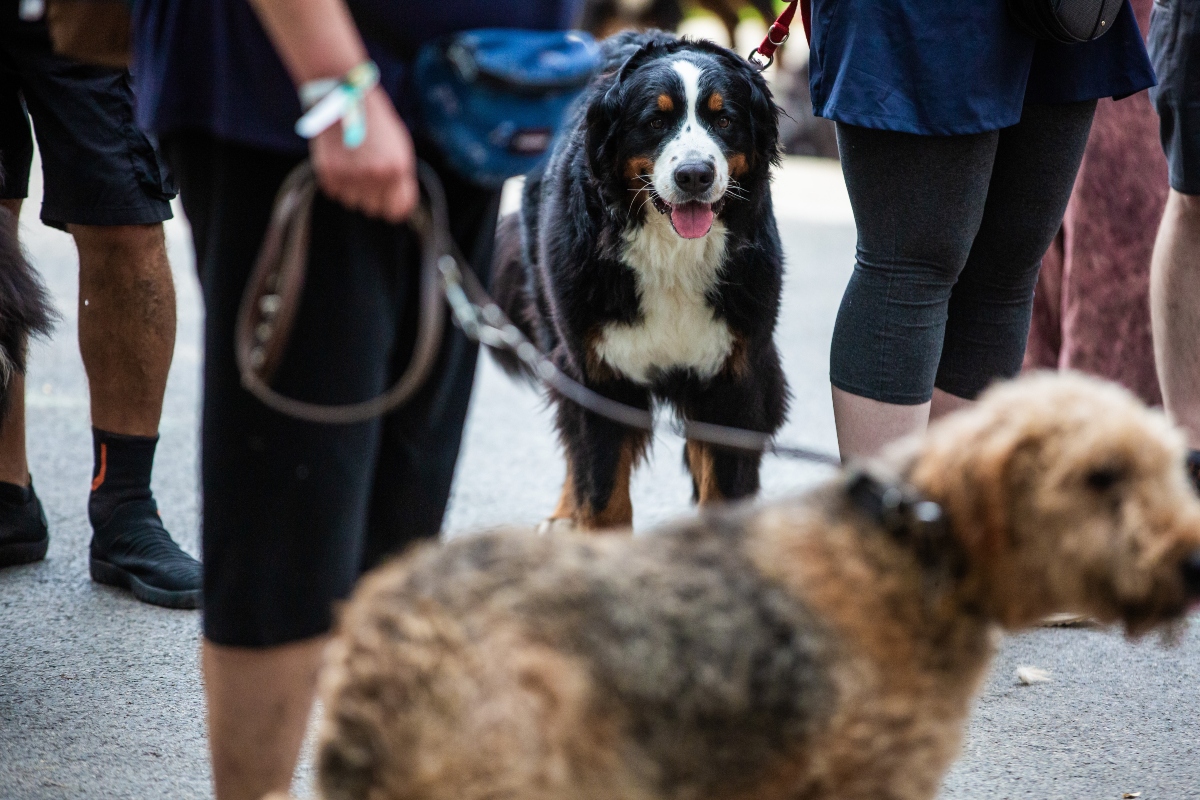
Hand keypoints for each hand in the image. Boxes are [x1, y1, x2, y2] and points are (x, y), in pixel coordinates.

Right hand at [309, 87, 417, 222]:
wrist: (345, 95)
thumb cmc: (376, 124)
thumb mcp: (398, 149)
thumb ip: (398, 179)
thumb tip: (395, 208)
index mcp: (397, 168)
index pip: (397, 211)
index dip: (393, 205)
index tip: (388, 199)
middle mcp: (375, 176)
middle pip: (373, 209)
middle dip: (372, 196)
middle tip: (367, 173)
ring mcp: (351, 175)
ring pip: (352, 202)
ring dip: (353, 188)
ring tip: (353, 161)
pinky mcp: (328, 173)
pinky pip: (335, 192)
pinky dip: (337, 179)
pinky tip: (340, 158)